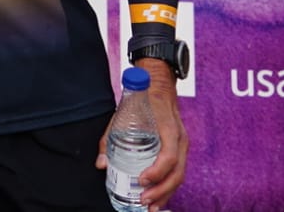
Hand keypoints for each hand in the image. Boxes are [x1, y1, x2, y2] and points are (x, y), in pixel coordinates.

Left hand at [95, 61, 186, 211]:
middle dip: (161, 190)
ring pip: (180, 175)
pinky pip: (177, 171)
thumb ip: (109, 138)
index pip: (169, 156)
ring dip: (166, 193)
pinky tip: (157, 196)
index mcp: (168, 129)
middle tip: (144, 201)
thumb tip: (101, 164)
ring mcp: (182, 145)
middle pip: (177, 172)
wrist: (158, 85)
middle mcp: (180, 140)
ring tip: (151, 207)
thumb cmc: (141, 99)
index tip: (142, 180)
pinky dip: (168, 186)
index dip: (157, 172)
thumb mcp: (122, 115)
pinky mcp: (179, 149)